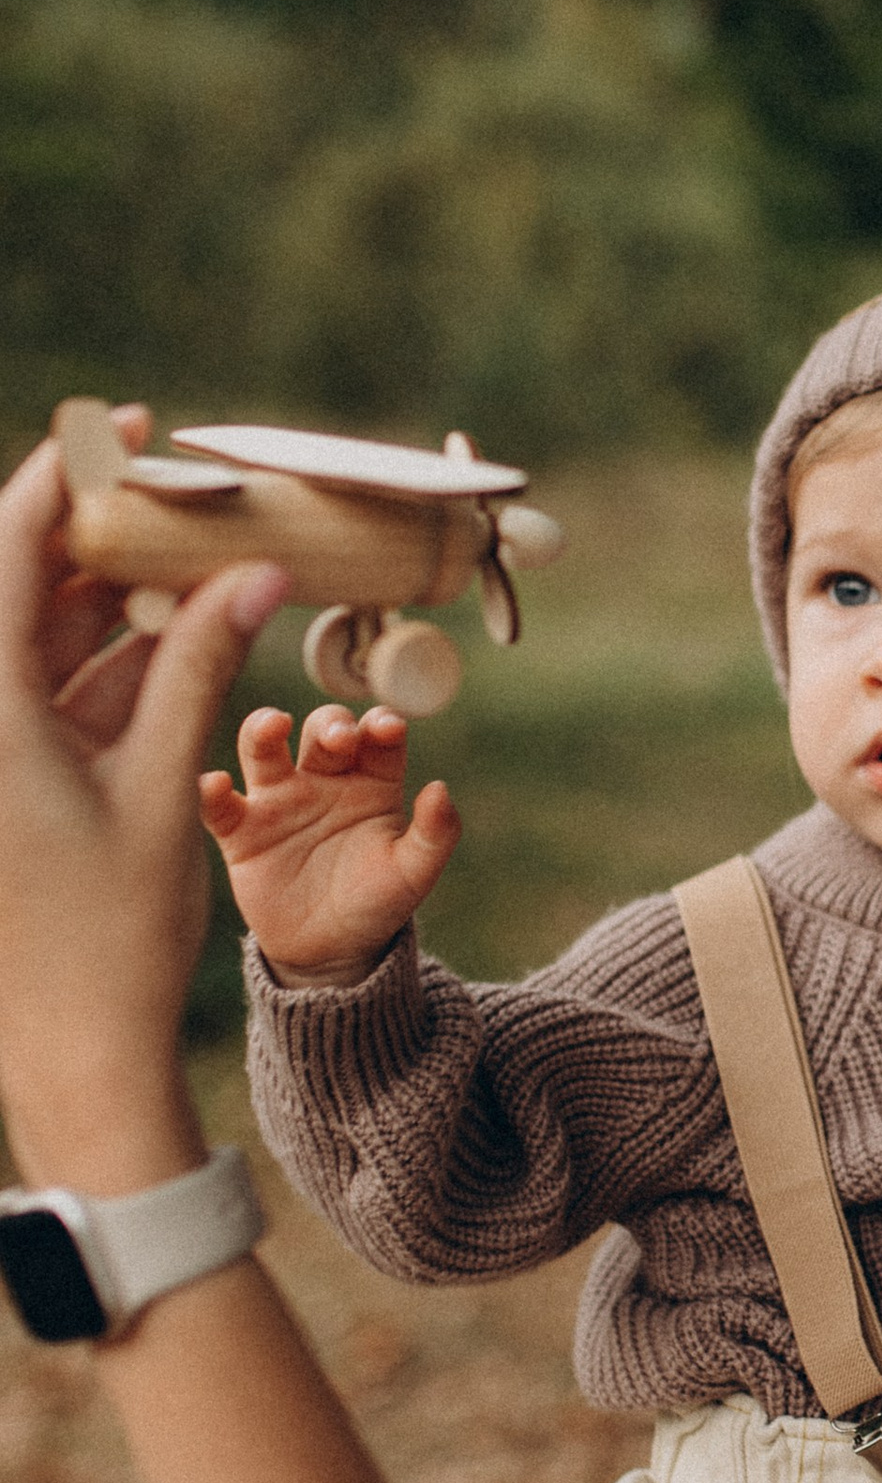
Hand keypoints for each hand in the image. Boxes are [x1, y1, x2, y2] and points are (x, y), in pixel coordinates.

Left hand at [0, 437, 286, 1193]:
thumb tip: (255, 574)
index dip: (69, 473)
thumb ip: (199, 668)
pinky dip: (117, 663)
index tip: (129, 426)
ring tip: (208, 563)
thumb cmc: (110, 936)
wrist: (70, 1057)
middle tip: (193, 499)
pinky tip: (186, 636)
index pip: (12, 549)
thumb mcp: (162, 789)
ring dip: (120, 599)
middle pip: (27, 586)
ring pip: (46, 638)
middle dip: (110, 534)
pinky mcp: (11, 785)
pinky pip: (57, 694)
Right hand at [201, 704, 460, 987]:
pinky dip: (212, 791)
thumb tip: (441, 789)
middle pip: (322, 731)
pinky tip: (216, 785)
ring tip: (273, 725)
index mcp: (372, 782)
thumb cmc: (376, 903)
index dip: (382, 726)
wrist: (330, 951)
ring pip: (264, 748)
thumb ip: (435, 834)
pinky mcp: (242, 832)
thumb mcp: (413, 874)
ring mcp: (280, 801)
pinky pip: (221, 805)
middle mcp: (324, 780)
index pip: (378, 739)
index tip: (387, 729)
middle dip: (330, 725)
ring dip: (263, 730)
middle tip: (338, 739)